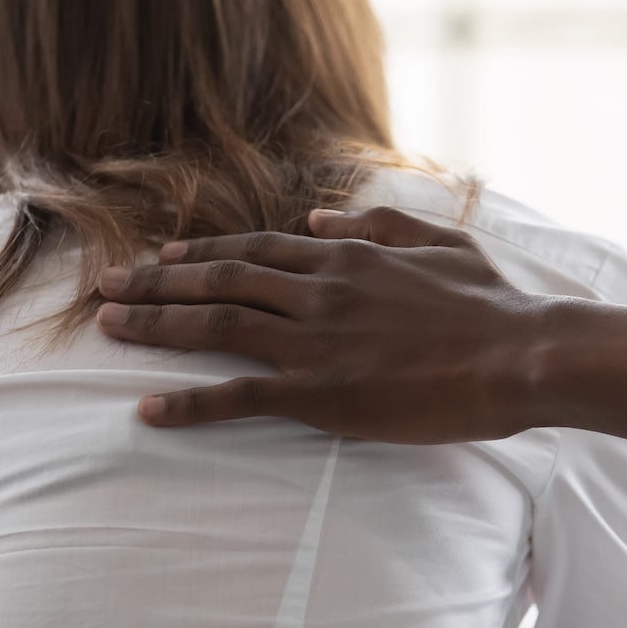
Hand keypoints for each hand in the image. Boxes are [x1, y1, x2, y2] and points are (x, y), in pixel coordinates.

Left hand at [95, 207, 549, 441]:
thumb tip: (319, 218)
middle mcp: (318, 291)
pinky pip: (239, 396)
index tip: (164, 257)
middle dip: (157, 282)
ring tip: (109, 326)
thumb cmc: (490, 303)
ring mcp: (314, 341)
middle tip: (107, 287)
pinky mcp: (320, 393)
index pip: (256, 251)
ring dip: (156, 325)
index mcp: (345, 256)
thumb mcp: (439, 243)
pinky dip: (189, 403)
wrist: (519, 354)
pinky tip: (149, 409)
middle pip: (219, 281)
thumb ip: (376, 226)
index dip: (203, 253)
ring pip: (215, 326)